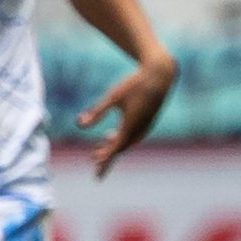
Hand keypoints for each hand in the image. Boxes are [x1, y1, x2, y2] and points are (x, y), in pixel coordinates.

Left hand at [77, 53, 176, 176]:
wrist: (160, 75)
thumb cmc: (134, 84)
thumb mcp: (112, 97)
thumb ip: (97, 112)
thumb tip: (80, 125)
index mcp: (131, 125)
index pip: (116, 147)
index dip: (105, 157)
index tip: (96, 165)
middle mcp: (141, 128)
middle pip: (122, 148)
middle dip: (108, 156)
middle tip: (95, 165)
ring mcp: (147, 125)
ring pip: (128, 141)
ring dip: (114, 147)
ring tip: (98, 151)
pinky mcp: (148, 120)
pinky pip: (134, 135)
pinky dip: (122, 139)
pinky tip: (111, 135)